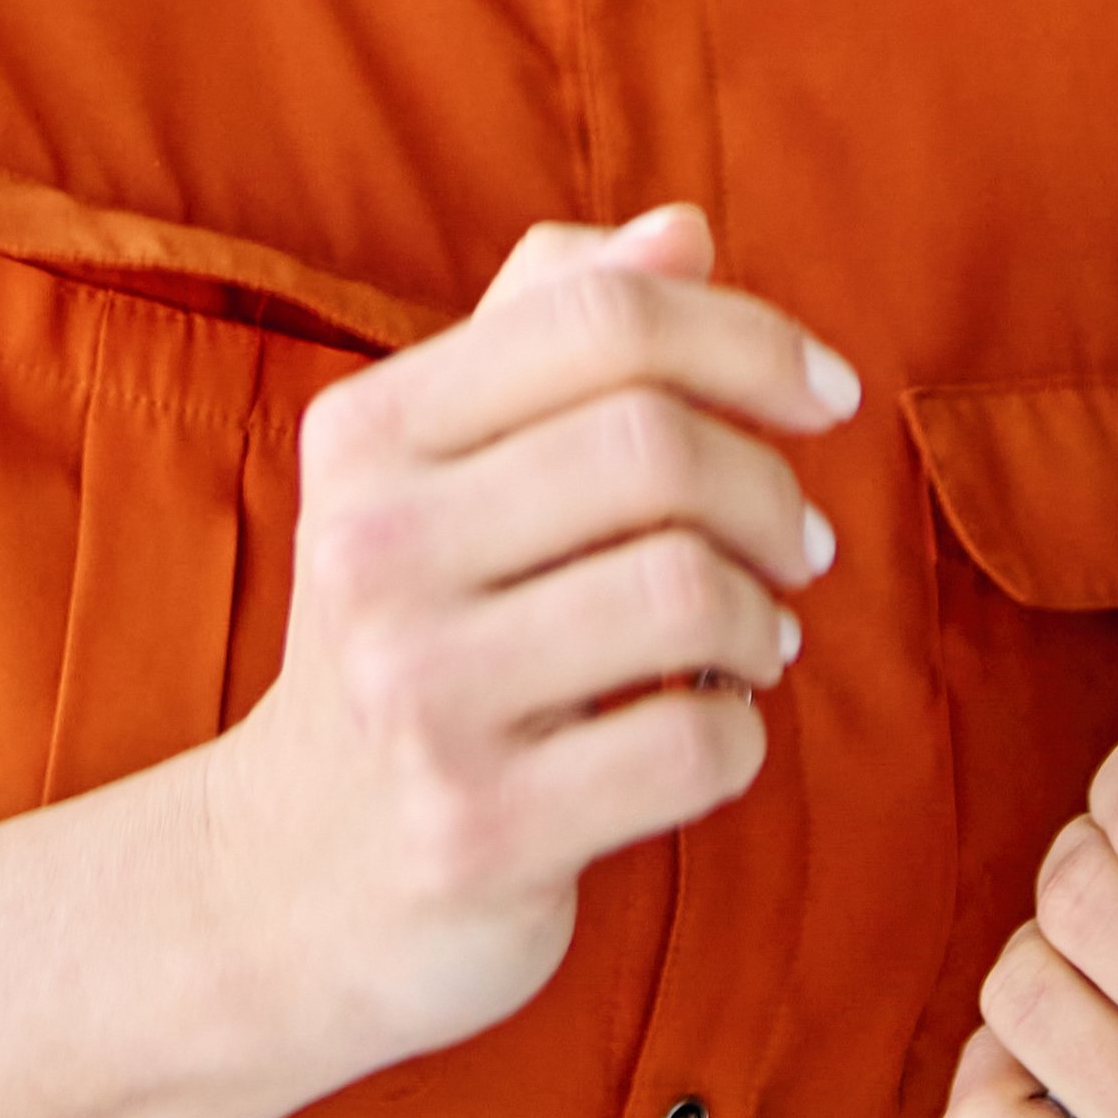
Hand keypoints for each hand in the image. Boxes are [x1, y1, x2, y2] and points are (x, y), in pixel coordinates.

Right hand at [196, 203, 852, 1071]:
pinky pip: (692, 745)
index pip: (599, 316)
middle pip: (654, 445)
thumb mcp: (440, 471)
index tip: (827, 396)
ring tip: (758, 639)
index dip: (748, 337)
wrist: (290, 886)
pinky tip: (707, 732)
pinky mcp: (477, 831)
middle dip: (772, 491)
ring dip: (766, 617)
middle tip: (802, 545)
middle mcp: (372, 550)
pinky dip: (739, 733)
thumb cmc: (412, 639)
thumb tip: (682, 231)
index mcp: (366, 435)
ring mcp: (417, 697)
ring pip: (686, 591)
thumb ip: (552, 333)